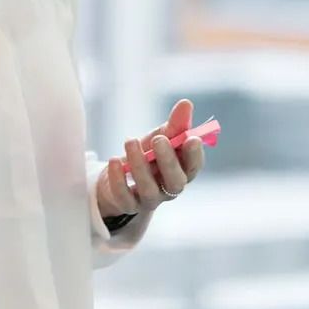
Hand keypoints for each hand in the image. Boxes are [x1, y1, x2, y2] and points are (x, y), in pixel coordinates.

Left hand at [95, 98, 204, 219]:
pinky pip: (125, 197)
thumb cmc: (147, 154)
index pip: (194, 167)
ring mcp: (150, 199)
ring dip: (140, 165)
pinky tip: (114, 160)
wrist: (118, 174)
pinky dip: (119, 179)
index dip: (195, 155)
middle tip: (160, 139)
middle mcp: (169, 188)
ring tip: (130, 141)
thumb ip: (174, 124)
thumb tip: (186, 103)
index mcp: (182, 171)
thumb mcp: (160, 137)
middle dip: (168, 160)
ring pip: (149, 189)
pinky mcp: (128, 205)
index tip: (191, 138)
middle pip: (176, 181)